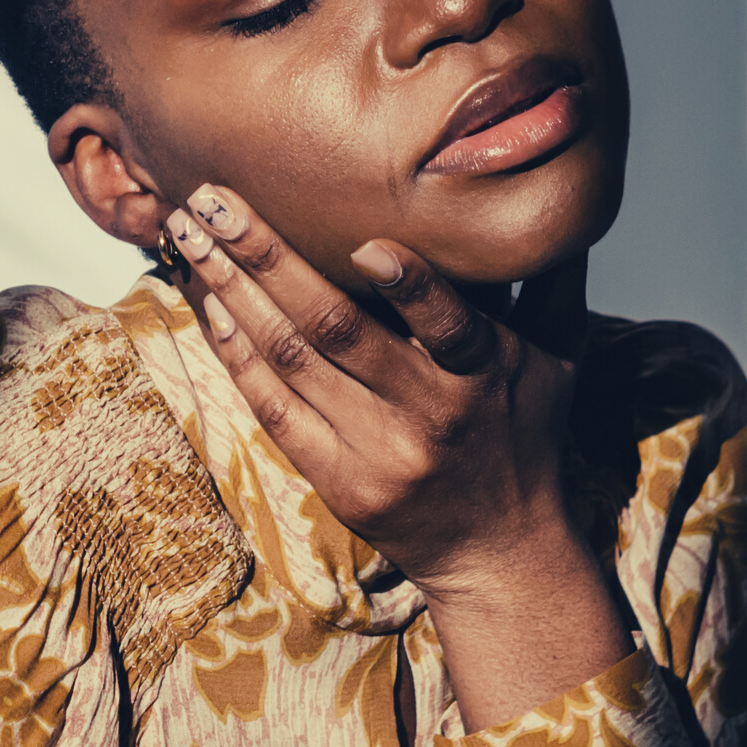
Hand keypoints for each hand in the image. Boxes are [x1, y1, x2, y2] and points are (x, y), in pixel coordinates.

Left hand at [163, 184, 628, 727]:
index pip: (449, 327)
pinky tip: (210, 307)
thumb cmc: (525, 437)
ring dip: (232, 293)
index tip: (365, 242)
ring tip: (187, 235)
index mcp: (483, 376)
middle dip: (266, 259)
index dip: (411, 286)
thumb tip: (558, 194)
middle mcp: (427, 415)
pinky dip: (239, 356)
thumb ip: (553, 280)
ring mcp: (375, 453)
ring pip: (291, 363)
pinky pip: (275, 411)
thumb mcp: (559, 360)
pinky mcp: (337, 482)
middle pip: (336, 331)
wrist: (499, 552)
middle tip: (211, 200)